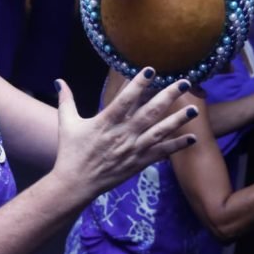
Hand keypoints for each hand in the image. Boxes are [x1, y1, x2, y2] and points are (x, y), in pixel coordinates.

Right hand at [51, 71, 196, 201]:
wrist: (76, 183)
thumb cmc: (70, 151)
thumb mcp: (66, 123)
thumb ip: (66, 100)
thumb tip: (59, 81)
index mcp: (105, 122)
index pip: (125, 100)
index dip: (138, 84)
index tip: (152, 70)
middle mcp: (122, 134)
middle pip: (150, 112)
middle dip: (168, 96)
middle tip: (184, 82)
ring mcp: (133, 149)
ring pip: (160, 131)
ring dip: (178, 120)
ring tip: (195, 108)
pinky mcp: (138, 162)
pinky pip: (161, 153)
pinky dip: (177, 145)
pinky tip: (192, 138)